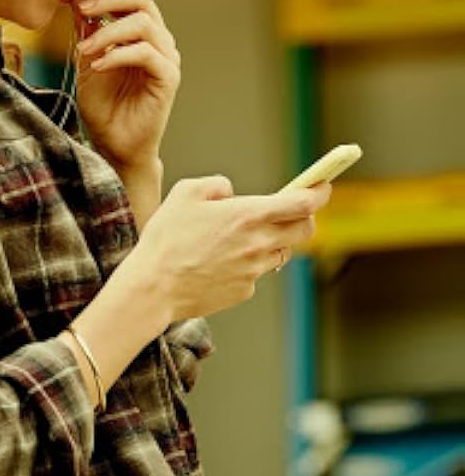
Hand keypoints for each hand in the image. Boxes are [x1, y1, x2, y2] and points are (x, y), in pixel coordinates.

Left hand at [72, 0, 179, 169]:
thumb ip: (86, 31)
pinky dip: (118, 54)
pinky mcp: (168, 77)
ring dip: (108, 31)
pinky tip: (98, 65)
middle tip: (80, 7)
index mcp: (139, 31)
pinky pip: (146, 53)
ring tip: (84, 48)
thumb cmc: (104, 106)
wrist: (115, 145)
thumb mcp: (87, 60)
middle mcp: (157, 39)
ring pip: (143, 23)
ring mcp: (166, 57)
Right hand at [125, 176, 331, 324]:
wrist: (154, 288)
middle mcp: (259, 244)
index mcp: (249, 215)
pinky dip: (248, 263)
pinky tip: (220, 261)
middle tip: (288, 210)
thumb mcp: (185, 193)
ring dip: (274, 240)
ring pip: (282, 252)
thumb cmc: (166, 238)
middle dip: (304, 216)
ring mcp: (254, 271)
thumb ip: (216, 185)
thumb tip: (230, 192)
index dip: (319, 191)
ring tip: (243, 236)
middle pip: (305, 230)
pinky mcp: (244, 290)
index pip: (303, 202)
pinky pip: (257, 272)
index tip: (322, 185)